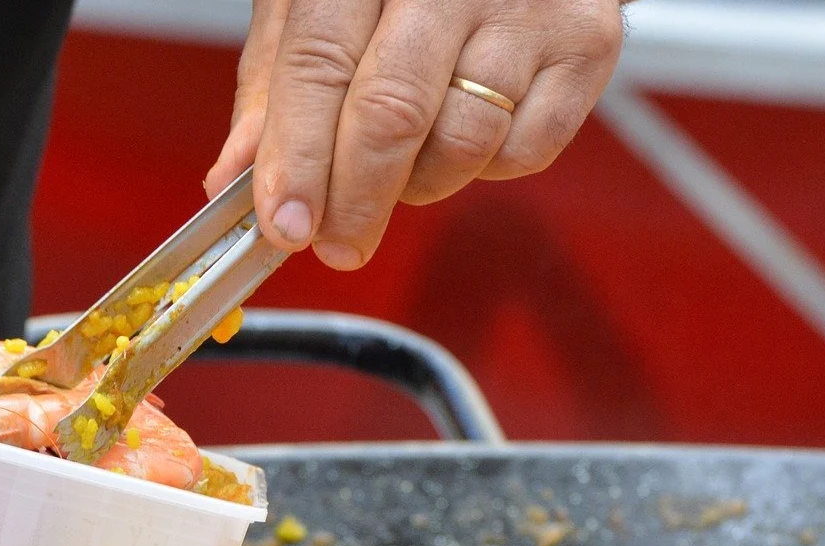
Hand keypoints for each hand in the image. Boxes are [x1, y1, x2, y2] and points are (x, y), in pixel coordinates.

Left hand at [206, 0, 625, 269]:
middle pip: (393, 114)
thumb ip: (278, 82)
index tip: (284, 225)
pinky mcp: (588, 44)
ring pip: (463, 144)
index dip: (297, 158)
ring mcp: (529, 9)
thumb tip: (235, 177)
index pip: (320, 65)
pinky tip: (463, 131)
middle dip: (354, 201)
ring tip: (399, 167)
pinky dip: (484, 168)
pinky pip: (526, 152)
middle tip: (335, 244)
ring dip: (418, 186)